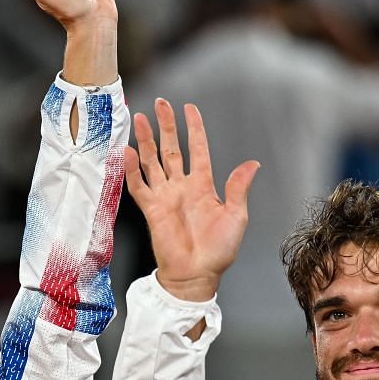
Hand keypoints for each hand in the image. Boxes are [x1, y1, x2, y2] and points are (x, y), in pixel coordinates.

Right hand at [125, 100, 258, 302]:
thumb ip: (238, 189)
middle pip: (171, 149)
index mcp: (204, 186)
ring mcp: (165, 197)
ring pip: (152, 161)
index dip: (194, 128)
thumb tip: (252, 164)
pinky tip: (126, 151)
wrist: (197, 275)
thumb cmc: (219, 251)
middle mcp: (182, 187)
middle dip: (166, 126)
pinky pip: (138, 185)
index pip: (197, 149)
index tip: (190, 108)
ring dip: (146, 141)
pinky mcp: (151, 210)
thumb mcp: (236, 217)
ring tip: (141, 119)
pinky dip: (131, 169)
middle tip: (160, 103)